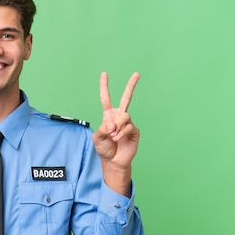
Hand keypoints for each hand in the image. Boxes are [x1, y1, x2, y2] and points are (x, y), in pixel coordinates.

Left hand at [92, 72, 140, 194]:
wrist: (113, 161)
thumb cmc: (104, 148)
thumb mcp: (97, 138)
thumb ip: (102, 129)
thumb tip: (112, 123)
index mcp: (108, 116)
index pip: (106, 99)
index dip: (104, 87)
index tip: (104, 74)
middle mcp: (119, 117)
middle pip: (126, 98)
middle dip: (131, 86)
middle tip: (137, 74)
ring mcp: (127, 123)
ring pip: (125, 116)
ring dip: (117, 126)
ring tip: (113, 136)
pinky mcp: (134, 130)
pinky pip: (128, 126)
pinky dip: (121, 133)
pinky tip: (118, 139)